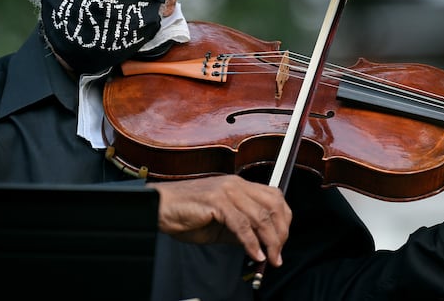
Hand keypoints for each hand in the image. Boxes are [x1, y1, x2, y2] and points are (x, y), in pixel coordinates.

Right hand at [148, 175, 291, 266]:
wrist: (159, 207)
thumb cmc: (186, 214)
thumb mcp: (221, 224)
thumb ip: (242, 230)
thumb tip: (262, 245)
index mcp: (240, 186)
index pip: (274, 197)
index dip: (284, 220)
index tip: (282, 241)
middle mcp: (236, 185)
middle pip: (273, 206)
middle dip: (280, 232)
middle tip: (278, 254)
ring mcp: (227, 191)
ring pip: (260, 216)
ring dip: (270, 241)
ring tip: (270, 259)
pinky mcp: (216, 202)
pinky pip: (241, 224)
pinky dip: (251, 242)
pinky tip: (254, 254)